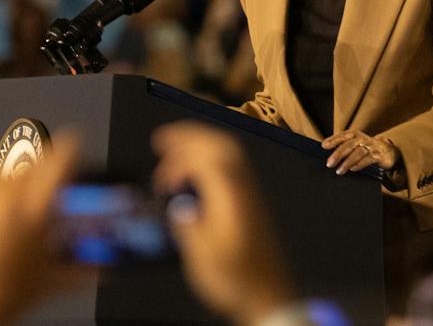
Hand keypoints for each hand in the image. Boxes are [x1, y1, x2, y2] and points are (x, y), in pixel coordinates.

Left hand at [0, 135, 86, 325]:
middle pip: (36, 157)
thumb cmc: (4, 296)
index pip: (61, 156)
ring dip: (20, 175)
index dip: (74, 151)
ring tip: (23, 201)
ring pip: (8, 163)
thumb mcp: (56, 279)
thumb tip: (110, 263)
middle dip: (48, 170)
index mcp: (33, 209)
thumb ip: (89, 266)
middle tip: (52, 191)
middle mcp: (4, 195)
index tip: (77, 155)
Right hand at [152, 123, 295, 325]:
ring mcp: (251, 193)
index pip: (203, 159)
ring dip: (201, 143)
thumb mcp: (203, 258)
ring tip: (177, 147)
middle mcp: (244, 189)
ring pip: (229, 151)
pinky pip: (234, 164)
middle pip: (220, 144)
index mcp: (231, 197)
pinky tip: (198, 170)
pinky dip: (212, 157)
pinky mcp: (253, 202)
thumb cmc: (239, 281)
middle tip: (163, 139)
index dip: (178, 162)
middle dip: (189, 136)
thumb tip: (179, 205)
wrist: (269, 297)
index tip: (163, 182)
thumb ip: (188, 226)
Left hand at [322, 130, 400, 176]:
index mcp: (354, 134)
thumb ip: (344, 146)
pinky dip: (359, 164)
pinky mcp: (377, 155)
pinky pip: (367, 159)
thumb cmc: (366, 148)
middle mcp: (362, 138)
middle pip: (348, 145)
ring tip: (339, 171)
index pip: (342, 136)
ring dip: (347, 162)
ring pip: (357, 153)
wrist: (388, 151)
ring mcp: (370, 146)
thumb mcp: (356, 144)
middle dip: (338, 154)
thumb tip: (328, 155)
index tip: (323, 146)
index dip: (333, 140)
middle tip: (329, 164)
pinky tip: (352, 169)